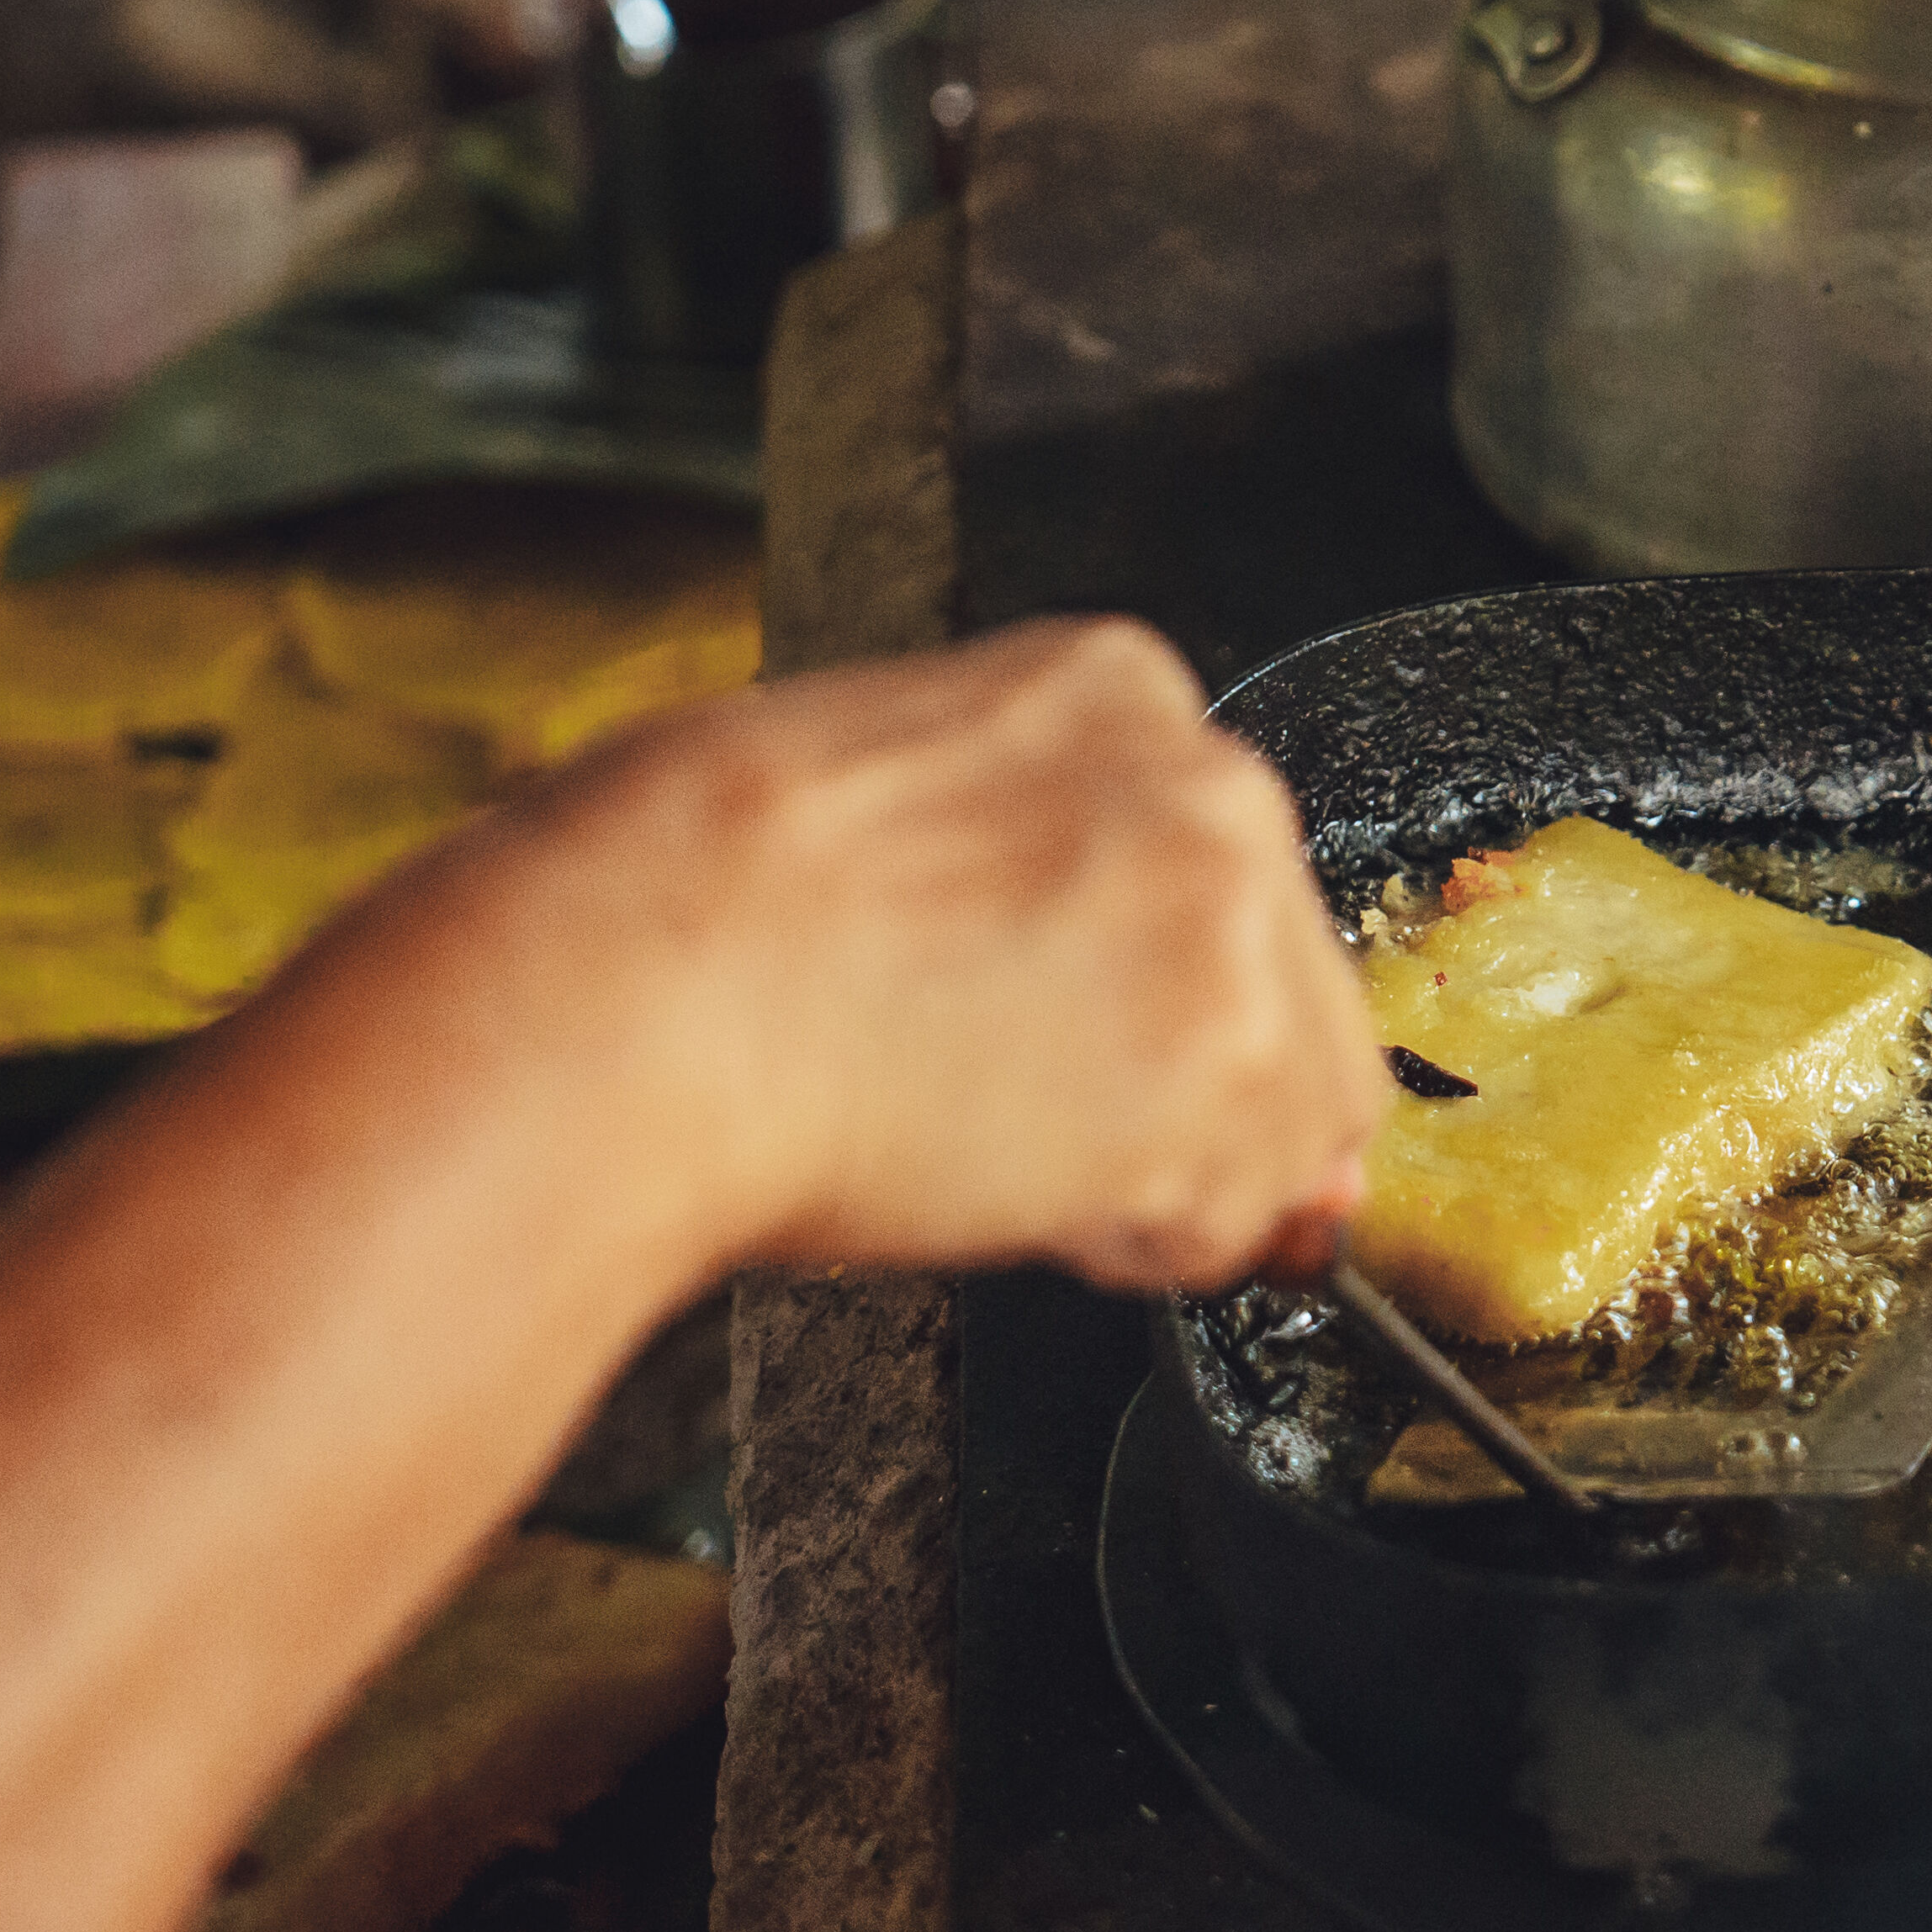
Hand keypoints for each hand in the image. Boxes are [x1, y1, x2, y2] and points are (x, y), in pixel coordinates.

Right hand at [407, 617, 1384, 1287]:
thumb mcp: (881, 804)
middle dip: (1179, 1083)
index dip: (1146, 988)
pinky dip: (1145, 1242)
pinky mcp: (1226, 1073)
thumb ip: (1043, 875)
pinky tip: (1011, 1187)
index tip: (1064, 1023)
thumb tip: (1151, 1019)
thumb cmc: (685, 898)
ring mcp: (1231, 930)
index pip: (1226, 868)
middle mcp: (1207, 790)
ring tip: (994, 1139)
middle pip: (1294, 990)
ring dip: (1166, 1169)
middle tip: (1012, 1102)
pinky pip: (1238, 1213)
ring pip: (1291, 1114)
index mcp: (1119, 689)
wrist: (637, 987)